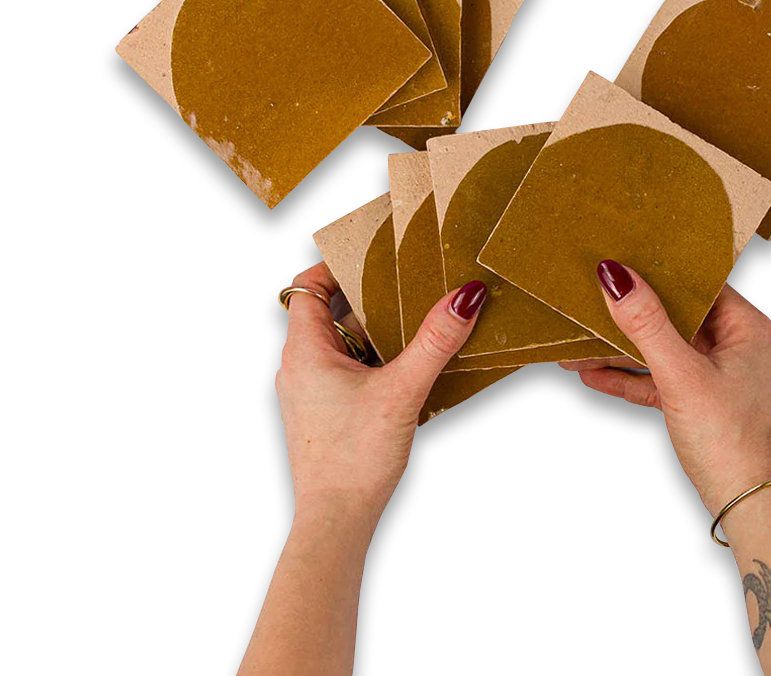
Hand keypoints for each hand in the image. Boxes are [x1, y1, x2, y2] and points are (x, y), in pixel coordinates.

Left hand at [275, 263, 486, 529]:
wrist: (335, 523)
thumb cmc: (355, 460)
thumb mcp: (402, 392)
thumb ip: (435, 342)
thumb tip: (465, 297)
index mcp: (304, 351)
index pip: (306, 286)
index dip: (334, 264)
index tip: (369, 254)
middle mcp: (298, 368)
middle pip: (328, 313)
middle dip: (367, 298)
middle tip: (405, 286)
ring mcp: (308, 393)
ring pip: (339, 344)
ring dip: (373, 332)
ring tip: (412, 324)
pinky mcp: (322, 415)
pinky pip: (344, 371)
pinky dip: (371, 360)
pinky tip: (404, 371)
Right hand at [561, 263, 770, 515]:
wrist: (746, 506)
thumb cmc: (729, 439)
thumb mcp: (681, 374)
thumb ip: (647, 324)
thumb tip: (616, 276)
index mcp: (746, 326)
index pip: (698, 281)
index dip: (660, 269)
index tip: (622, 258)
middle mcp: (735, 344)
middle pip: (675, 314)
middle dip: (631, 312)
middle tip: (592, 295)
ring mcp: (716, 374)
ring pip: (662, 348)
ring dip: (622, 348)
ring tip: (580, 340)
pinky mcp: (699, 402)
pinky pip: (658, 378)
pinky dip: (629, 376)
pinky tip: (593, 374)